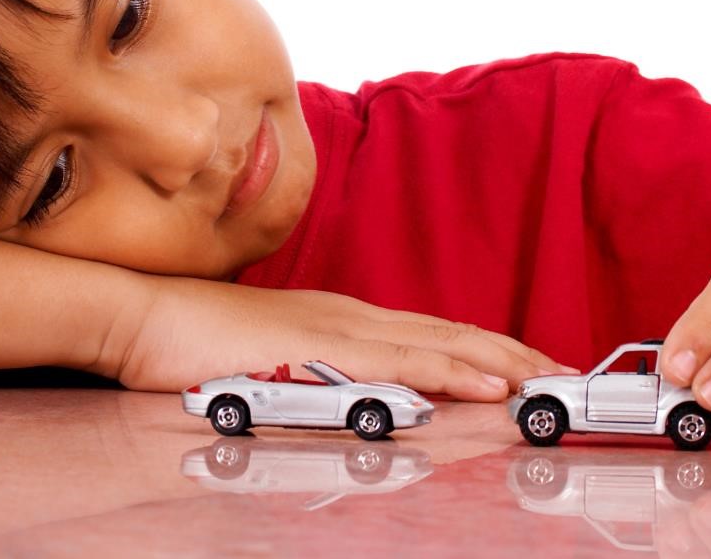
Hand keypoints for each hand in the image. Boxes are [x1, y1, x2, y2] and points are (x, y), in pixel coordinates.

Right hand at [100, 275, 575, 400]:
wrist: (144, 317)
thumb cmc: (195, 342)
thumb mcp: (267, 360)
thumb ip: (310, 371)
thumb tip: (345, 395)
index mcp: (342, 319)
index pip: (431, 333)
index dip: (486, 347)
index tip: (530, 366)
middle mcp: (351, 316)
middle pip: (450, 332)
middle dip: (512, 352)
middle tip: (565, 373)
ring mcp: (338, 328)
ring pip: (439, 344)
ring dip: (500, 361)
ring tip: (548, 379)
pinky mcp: (321, 350)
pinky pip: (402, 363)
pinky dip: (452, 372)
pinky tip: (486, 384)